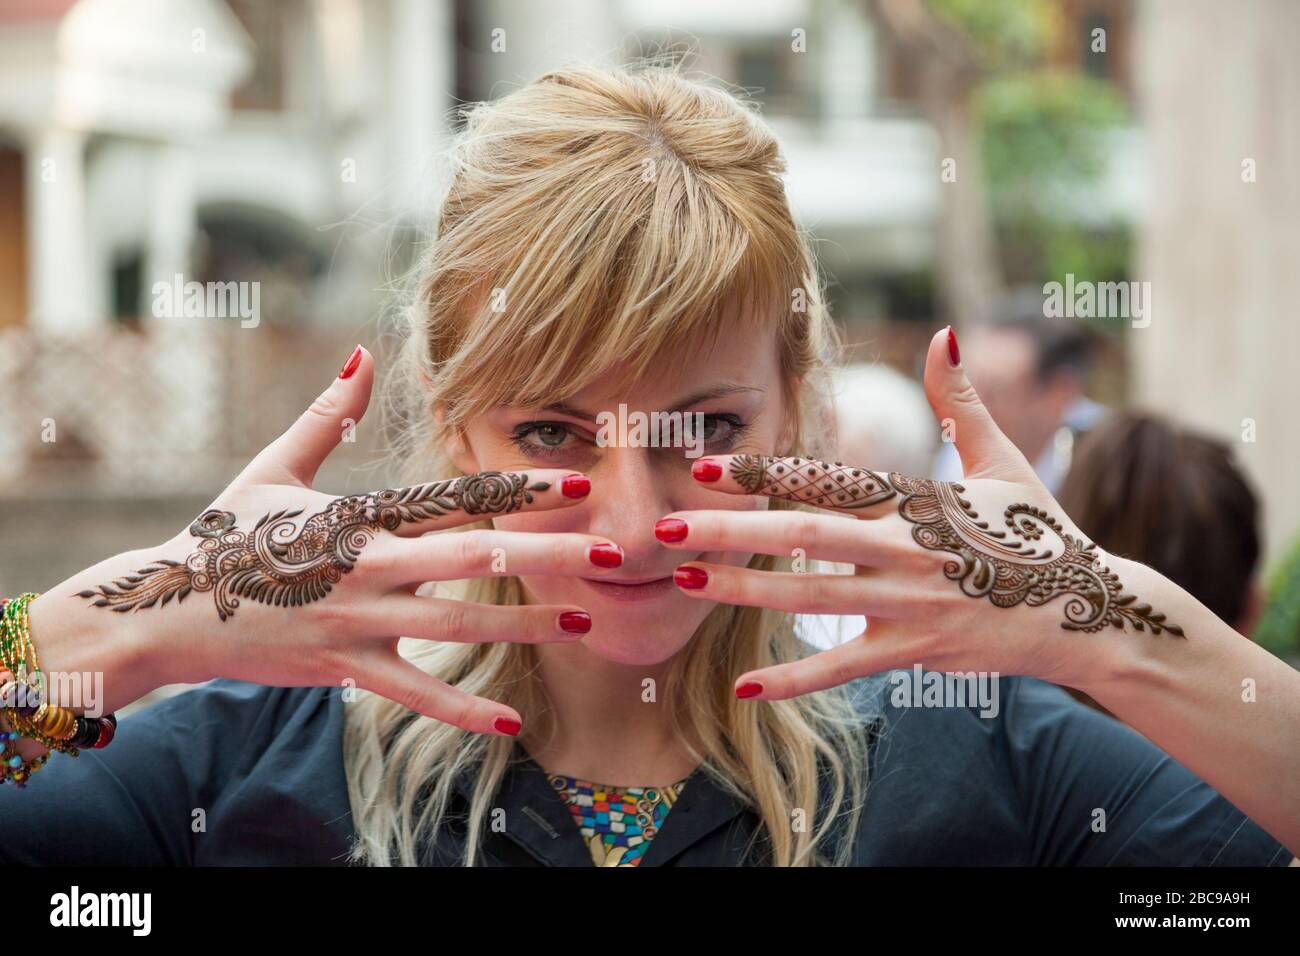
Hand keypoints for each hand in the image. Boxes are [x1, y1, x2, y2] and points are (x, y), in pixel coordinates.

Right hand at [27, 346, 622, 734]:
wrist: (167, 612)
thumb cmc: (224, 534)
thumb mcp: (274, 467)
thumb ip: (328, 414)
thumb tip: (362, 351)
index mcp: (359, 516)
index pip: (454, 497)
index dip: (519, 487)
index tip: (578, 479)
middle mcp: (369, 570)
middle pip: (474, 560)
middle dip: (548, 556)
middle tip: (610, 552)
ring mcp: (360, 624)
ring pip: (457, 628)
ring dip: (525, 627)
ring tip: (585, 624)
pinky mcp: (348, 668)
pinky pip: (416, 692)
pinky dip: (463, 709)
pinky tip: (513, 719)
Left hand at [655, 328, 1186, 699]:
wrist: (1089, 611)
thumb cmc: (1038, 529)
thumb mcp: (1001, 459)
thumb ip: (960, 400)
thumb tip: (944, 332)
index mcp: (918, 497)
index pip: (830, 479)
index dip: (767, 472)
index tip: (707, 465)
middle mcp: (907, 549)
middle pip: (805, 536)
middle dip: (732, 529)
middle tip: (665, 524)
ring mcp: (911, 605)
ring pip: (813, 598)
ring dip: (744, 590)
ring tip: (683, 578)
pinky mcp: (917, 652)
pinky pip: (844, 667)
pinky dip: (794, 678)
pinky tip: (742, 686)